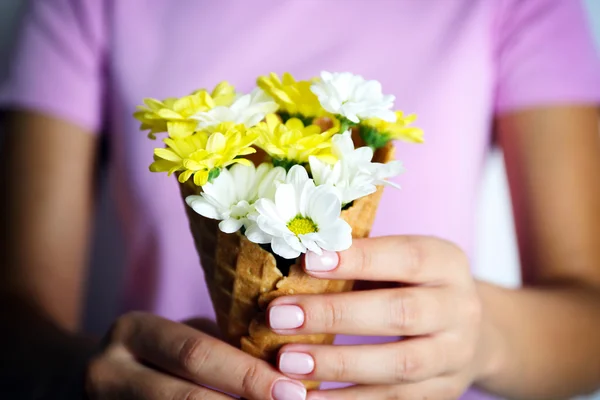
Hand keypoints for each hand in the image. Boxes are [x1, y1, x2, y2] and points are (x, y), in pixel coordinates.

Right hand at [85, 312, 306, 399]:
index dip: (247, 375)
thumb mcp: (183, 336)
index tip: (293, 390)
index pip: (195, 353)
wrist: (101, 379)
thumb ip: (221, 348)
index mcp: (132, 332)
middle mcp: (107, 372)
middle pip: (184, 398)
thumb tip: (286, 368)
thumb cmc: (162, 354)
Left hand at [268, 236, 483, 398]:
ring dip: (338, 364)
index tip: (308, 261)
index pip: (406, 257)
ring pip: (399, 364)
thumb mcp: (401, 261)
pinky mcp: (442, 391)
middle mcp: (458, 309)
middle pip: (401, 313)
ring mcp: (454, 355)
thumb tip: (295, 257)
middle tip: (280, 316)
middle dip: (335, 315)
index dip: (359, 259)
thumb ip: (360, 258)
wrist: (468, 329)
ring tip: (288, 361)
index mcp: (447, 263)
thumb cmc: (415, 285)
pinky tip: (310, 396)